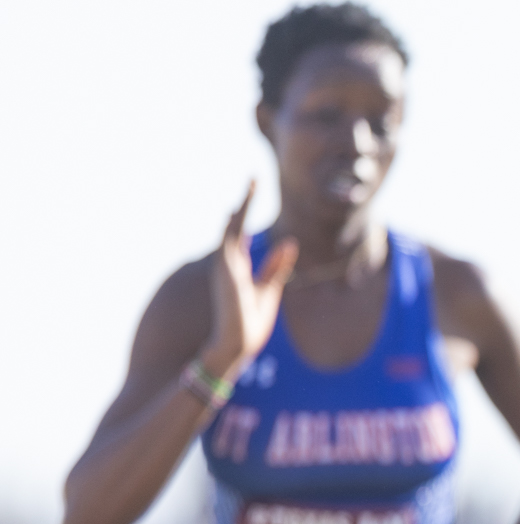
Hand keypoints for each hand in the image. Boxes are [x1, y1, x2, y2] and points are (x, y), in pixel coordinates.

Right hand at [202, 183, 296, 378]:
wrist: (238, 344)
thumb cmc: (250, 322)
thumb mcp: (269, 289)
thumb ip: (276, 266)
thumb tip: (289, 242)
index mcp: (238, 267)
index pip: (241, 234)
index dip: (244, 214)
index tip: (249, 195)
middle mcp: (229, 263)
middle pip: (235, 226)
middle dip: (244, 203)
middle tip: (253, 179)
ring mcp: (225, 266)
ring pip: (231, 229)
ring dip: (241, 208)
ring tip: (251, 186)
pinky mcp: (226, 272)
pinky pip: (228, 242)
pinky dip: (233, 226)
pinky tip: (238, 210)